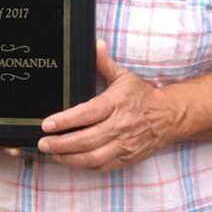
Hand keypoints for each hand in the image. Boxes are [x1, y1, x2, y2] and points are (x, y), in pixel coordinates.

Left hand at [36, 41, 182, 171]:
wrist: (169, 117)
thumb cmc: (142, 95)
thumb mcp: (124, 76)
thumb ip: (104, 63)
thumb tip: (95, 44)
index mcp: (116, 103)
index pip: (87, 114)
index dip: (65, 121)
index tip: (47, 124)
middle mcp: (120, 126)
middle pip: (86, 140)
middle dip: (61, 143)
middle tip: (43, 142)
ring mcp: (124, 145)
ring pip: (93, 157)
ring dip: (69, 158)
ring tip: (52, 153)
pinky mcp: (127, 158)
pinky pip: (102, 167)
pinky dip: (84, 165)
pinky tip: (70, 160)